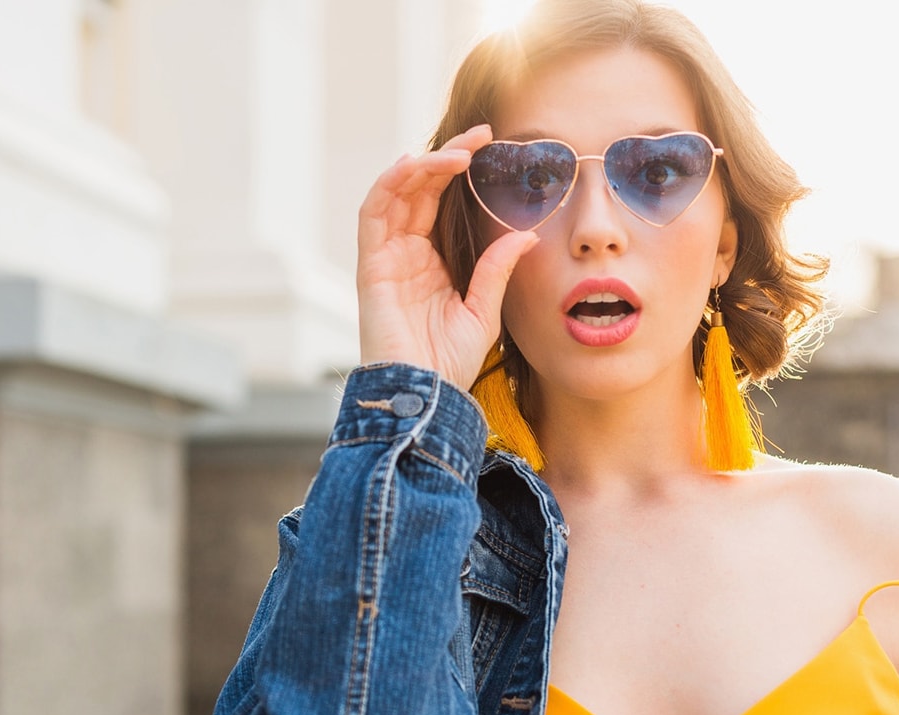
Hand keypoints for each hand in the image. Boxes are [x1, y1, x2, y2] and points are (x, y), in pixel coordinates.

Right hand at [356, 124, 539, 388]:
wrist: (425, 395)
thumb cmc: (450, 362)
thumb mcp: (484, 309)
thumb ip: (498, 269)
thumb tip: (527, 234)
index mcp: (430, 261)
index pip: (440, 201)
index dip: (460, 170)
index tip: (491, 145)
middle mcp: (405, 254)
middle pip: (419, 189)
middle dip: (446, 156)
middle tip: (480, 135)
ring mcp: (386, 258)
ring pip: (395, 194)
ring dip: (422, 166)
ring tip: (456, 153)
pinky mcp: (371, 267)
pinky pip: (373, 215)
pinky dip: (390, 185)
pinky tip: (415, 166)